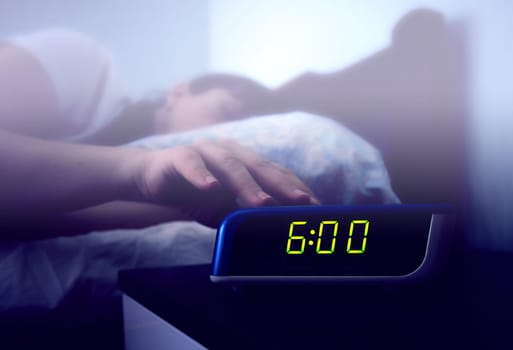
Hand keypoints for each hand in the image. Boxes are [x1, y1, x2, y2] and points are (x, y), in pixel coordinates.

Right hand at [126, 140, 319, 226]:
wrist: (152, 180)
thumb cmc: (194, 194)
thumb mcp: (224, 209)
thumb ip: (247, 215)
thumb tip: (276, 234)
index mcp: (244, 163)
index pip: (275, 174)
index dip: (295, 188)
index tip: (316, 207)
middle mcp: (229, 153)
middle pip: (259, 166)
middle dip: (282, 184)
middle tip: (301, 201)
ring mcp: (204, 152)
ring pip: (230, 165)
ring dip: (247, 184)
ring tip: (262, 202)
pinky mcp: (179, 157)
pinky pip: (191, 164)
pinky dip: (201, 175)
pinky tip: (210, 188)